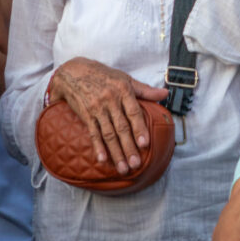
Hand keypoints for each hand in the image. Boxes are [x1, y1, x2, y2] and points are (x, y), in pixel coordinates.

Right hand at [49, 57, 168, 175]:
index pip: (134, 113)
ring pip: (108, 134)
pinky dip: (98, 147)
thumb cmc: (104, 76)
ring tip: (123, 168)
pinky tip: (103, 159)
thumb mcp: (126, 79)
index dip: (139, 129)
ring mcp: (97, 109)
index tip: (145, 144)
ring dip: (116, 153)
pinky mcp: (85, 115)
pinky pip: (93, 133)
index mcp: (123, 91)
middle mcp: (110, 100)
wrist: (74, 72)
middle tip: (135, 164)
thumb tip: (165, 94)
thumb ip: (145, 90)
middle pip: (121, 128)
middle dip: (129, 148)